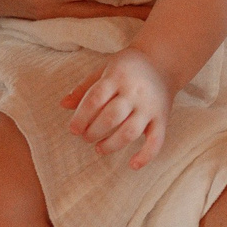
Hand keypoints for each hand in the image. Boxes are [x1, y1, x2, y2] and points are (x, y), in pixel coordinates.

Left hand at [63, 48, 171, 168]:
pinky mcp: (163, 118)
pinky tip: (132, 165)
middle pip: (111, 117)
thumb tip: (63, 105)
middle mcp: (135, 92)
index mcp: (118, 76)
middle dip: (94, 131)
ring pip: (130, 131)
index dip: (81, 117)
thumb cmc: (128, 67)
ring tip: (99, 148)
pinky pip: (156, 140)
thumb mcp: (105, 69)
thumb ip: (85, 88)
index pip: (95, 99)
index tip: (73, 130)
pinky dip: (146, 155)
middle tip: (85, 137)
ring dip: (111, 145)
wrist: (163, 61)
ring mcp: (150, 106)